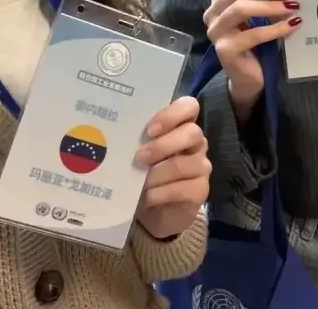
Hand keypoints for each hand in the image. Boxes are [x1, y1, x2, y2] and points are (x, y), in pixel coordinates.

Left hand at [134, 96, 210, 239]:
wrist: (154, 211)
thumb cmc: (144, 174)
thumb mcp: (140, 154)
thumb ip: (136, 141)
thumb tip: (116, 135)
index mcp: (181, 127)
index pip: (189, 107)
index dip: (172, 114)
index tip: (150, 130)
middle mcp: (196, 144)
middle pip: (191, 133)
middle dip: (164, 145)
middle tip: (140, 157)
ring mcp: (201, 167)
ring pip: (186, 164)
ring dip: (159, 173)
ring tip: (141, 182)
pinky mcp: (201, 190)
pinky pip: (185, 188)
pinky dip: (163, 193)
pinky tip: (149, 197)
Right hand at [202, 0, 300, 122]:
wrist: (248, 77)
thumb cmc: (256, 43)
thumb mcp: (259, 15)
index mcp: (219, 0)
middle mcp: (212, 14)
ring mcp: (216, 32)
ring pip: (240, 8)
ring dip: (270, 5)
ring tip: (293, 6)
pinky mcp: (225, 50)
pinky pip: (252, 34)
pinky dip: (275, 28)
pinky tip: (292, 25)